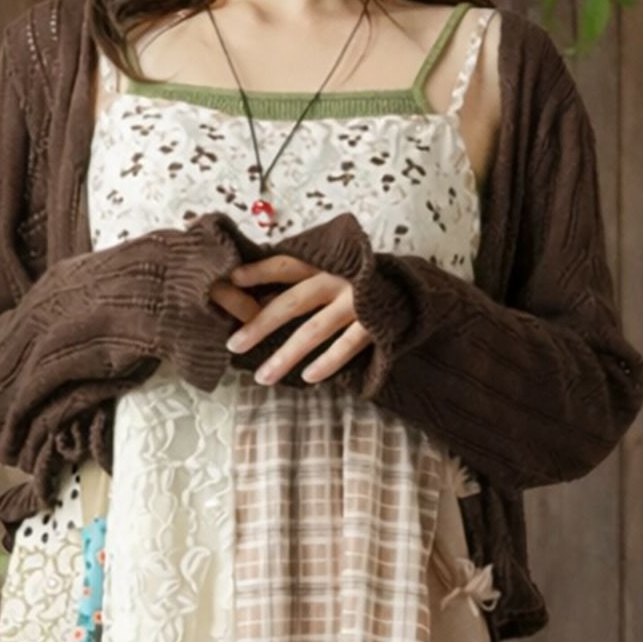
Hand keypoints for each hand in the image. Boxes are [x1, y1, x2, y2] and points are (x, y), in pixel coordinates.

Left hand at [220, 255, 372, 384]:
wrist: (410, 288)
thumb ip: (305, 279)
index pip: (286, 266)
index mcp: (325, 263)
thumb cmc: (360, 281)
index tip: (232, 281)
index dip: (260, 271)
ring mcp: (356, 303)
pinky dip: (327, 363)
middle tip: (234, 344)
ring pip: (314, 330)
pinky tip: (307, 378)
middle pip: (293, 302)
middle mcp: (338, 280)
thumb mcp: (334, 269)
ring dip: (286, 355)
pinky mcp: (374, 324)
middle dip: (261, 324)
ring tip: (263, 377)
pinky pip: (347, 347)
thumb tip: (259, 297)